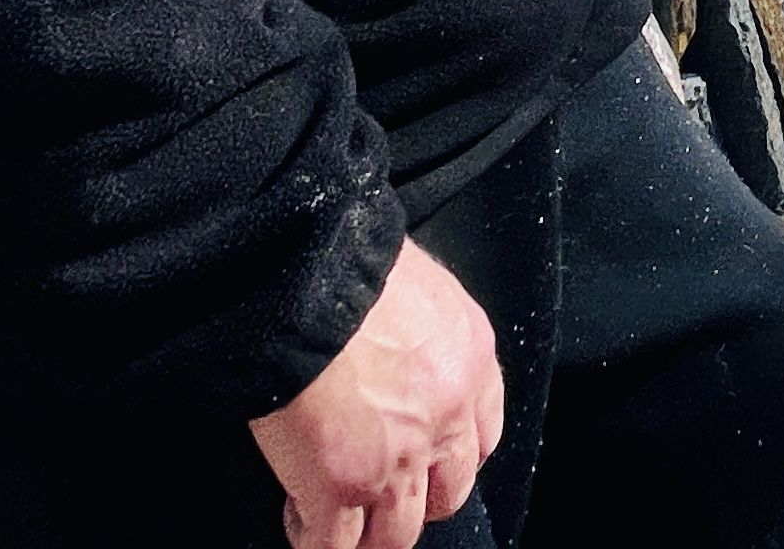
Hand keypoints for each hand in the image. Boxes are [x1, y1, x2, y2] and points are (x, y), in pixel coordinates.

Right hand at [249, 238, 504, 548]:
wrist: (303, 275)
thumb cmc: (347, 262)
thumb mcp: (415, 285)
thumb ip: (418, 331)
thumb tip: (394, 346)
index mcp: (470, 361)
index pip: (482, 436)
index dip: (450, 456)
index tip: (426, 462)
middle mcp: (446, 418)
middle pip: (447, 494)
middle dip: (415, 502)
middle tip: (383, 495)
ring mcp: (396, 461)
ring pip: (396, 535)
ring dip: (370, 535)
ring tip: (342, 525)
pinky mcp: (340, 487)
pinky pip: (334, 545)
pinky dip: (316, 542)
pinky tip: (301, 524)